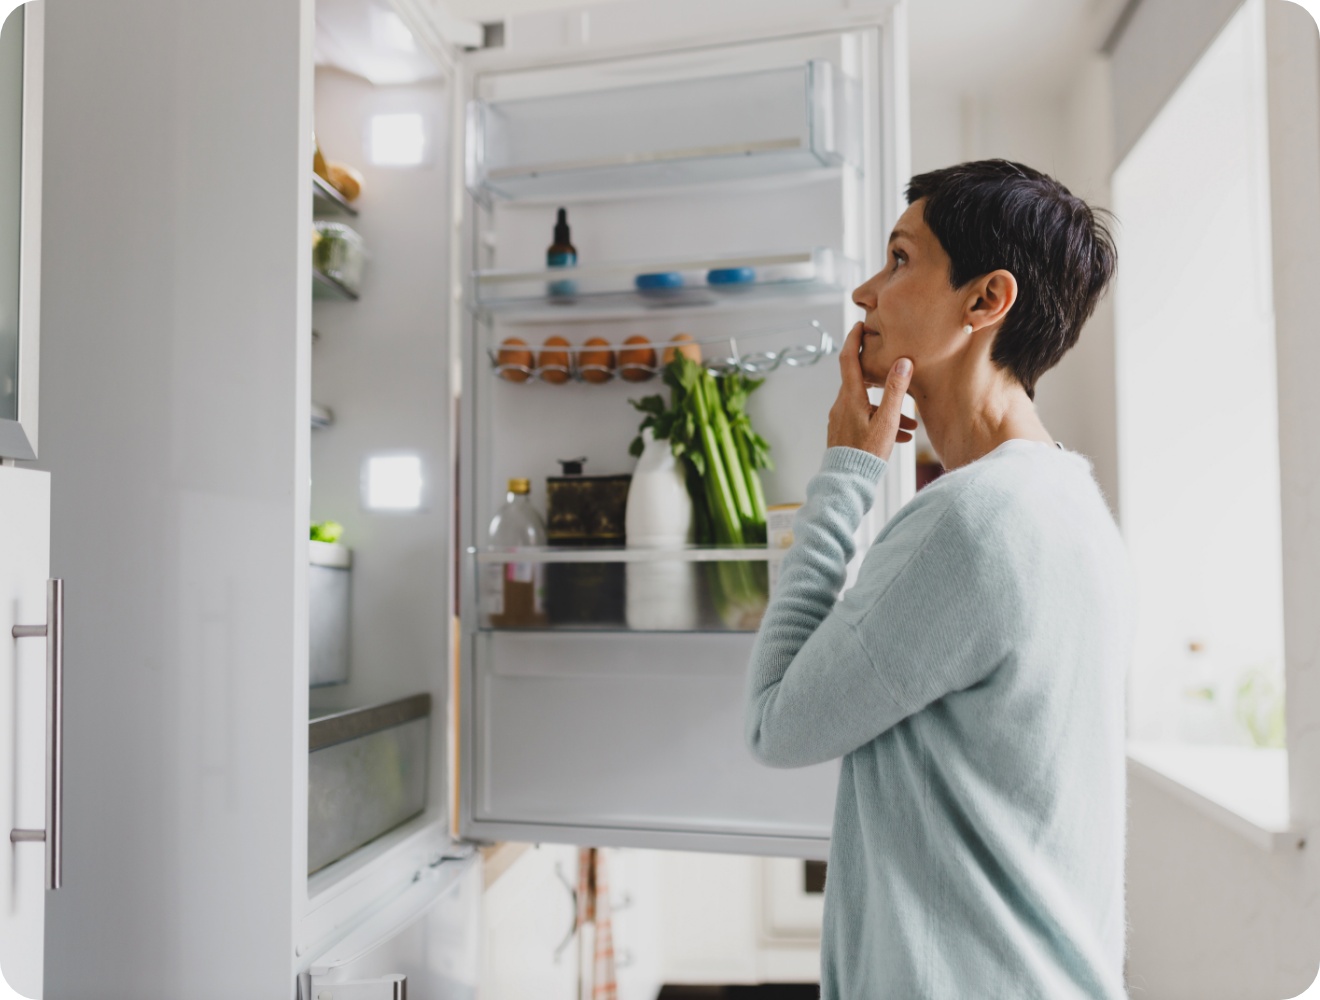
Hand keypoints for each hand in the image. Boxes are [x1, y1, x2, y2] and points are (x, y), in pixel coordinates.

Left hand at [827, 322, 915, 461]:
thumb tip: (903, 362)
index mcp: (850, 397)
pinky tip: (900, 438)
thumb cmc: (867, 452)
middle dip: (881, 379)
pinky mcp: (843, 434)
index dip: (853, 340)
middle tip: (895, 369)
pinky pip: (864, 421)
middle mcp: (841, 406)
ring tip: (910, 426)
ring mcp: (841, 420)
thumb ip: (896, 391)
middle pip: (860, 382)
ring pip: (867, 406)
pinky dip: (881, 423)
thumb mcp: (887, 421)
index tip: (860, 325)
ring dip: (888, 411)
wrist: (847, 482)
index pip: (847, 359)